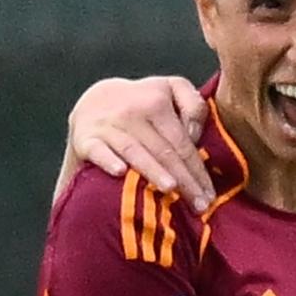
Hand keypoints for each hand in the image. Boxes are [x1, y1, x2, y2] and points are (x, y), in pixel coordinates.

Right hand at [66, 74, 213, 212]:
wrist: (95, 100)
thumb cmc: (143, 101)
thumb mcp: (170, 89)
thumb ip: (193, 105)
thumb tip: (195, 136)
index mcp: (157, 101)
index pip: (182, 142)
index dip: (197, 169)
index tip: (210, 196)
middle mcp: (132, 112)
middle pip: (163, 151)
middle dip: (184, 180)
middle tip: (200, 205)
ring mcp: (108, 126)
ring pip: (135, 151)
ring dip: (153, 170)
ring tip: (171, 189)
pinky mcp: (85, 138)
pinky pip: (98, 150)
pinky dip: (108, 160)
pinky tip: (120, 172)